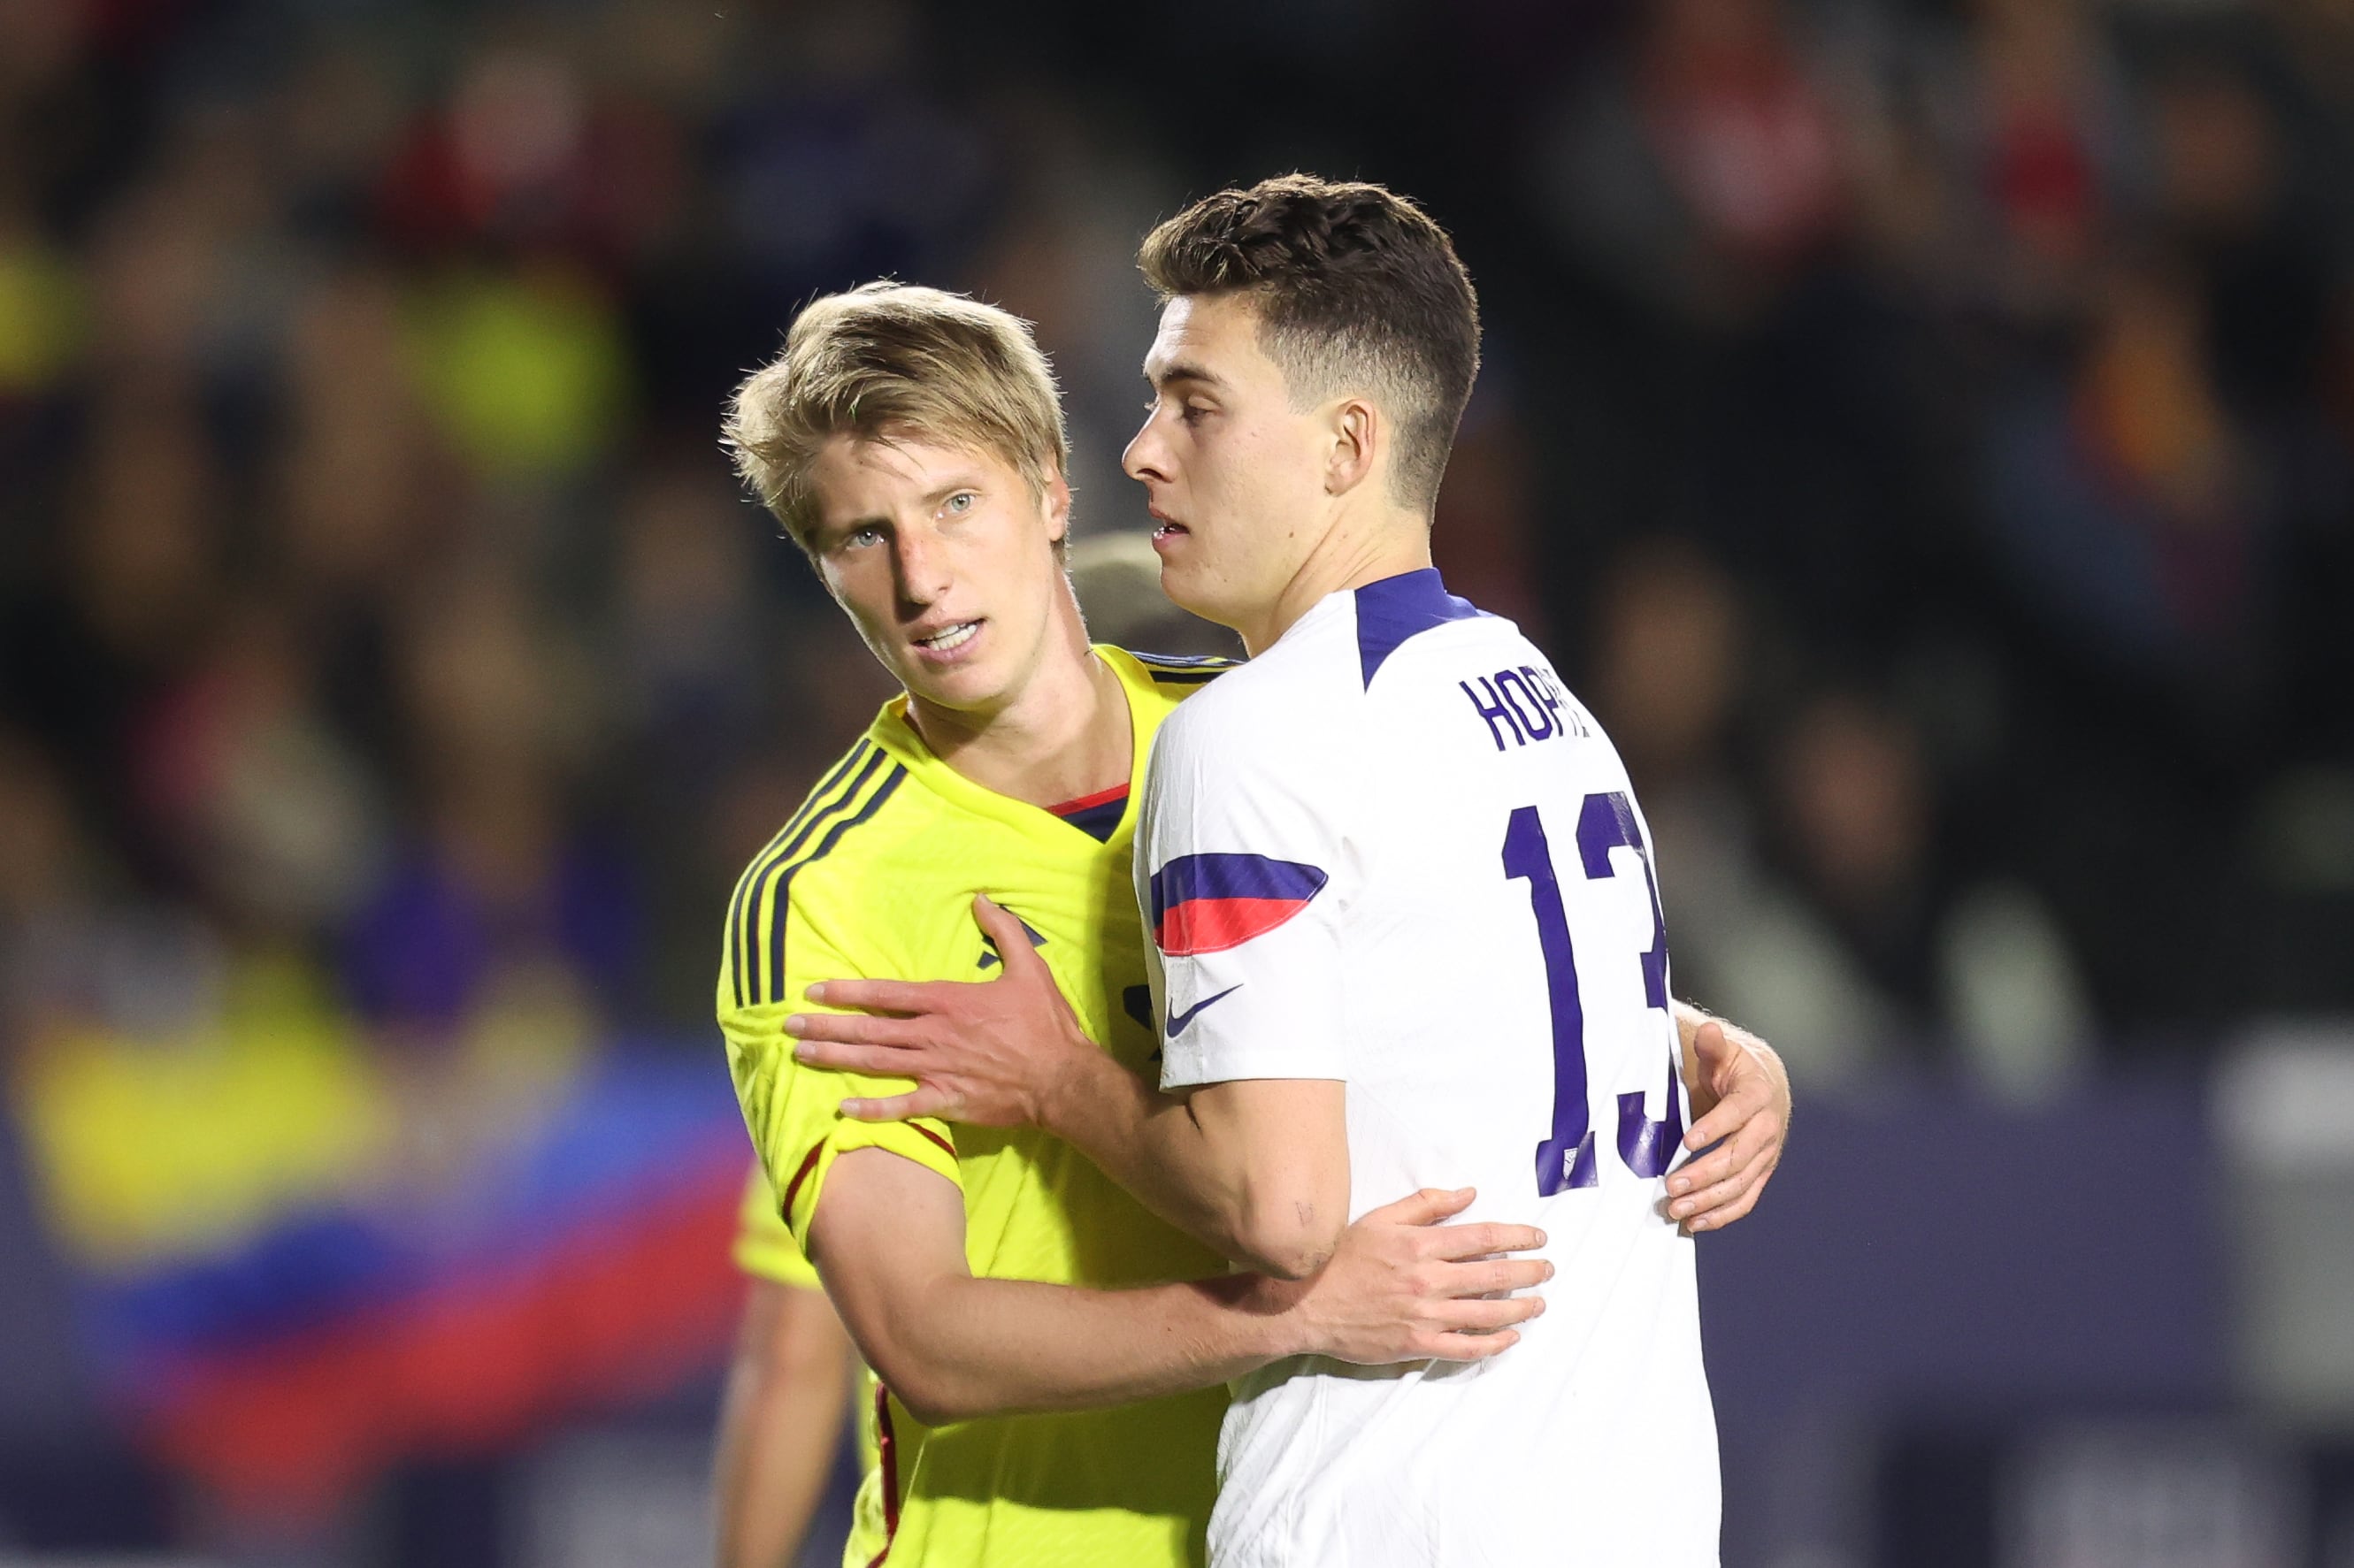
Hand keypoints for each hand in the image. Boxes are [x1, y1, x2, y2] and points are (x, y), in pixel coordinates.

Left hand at [784, 894, 1096, 1126]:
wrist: (1063, 1078)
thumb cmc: (1045, 1022)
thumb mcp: (1028, 966)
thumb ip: (1002, 931)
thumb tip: (981, 898)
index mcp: (947, 1001)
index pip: (886, 994)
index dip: (846, 991)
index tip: (814, 990)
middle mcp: (933, 1035)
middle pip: (869, 1029)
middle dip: (826, 1026)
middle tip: (789, 1025)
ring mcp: (936, 1070)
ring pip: (875, 1063)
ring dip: (836, 1058)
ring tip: (801, 1055)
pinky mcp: (947, 1102)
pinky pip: (902, 1107)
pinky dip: (871, 1109)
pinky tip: (843, 1108)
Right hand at [1262, 1187, 1550, 1364]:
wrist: (1306, 1305)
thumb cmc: (1341, 1259)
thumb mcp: (1379, 1219)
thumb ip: (1425, 1204)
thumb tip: (1468, 1194)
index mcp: (1420, 1245)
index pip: (1483, 1237)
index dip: (1518, 1237)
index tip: (1538, 1239)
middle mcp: (1428, 1280)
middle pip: (1494, 1275)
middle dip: (1529, 1272)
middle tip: (1548, 1270)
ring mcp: (1425, 1315)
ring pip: (1487, 1313)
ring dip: (1520, 1308)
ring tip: (1538, 1304)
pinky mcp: (1418, 1344)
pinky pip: (1466, 1347)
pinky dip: (1493, 1344)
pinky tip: (1510, 1338)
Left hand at [1667, 1020, 1788, 1232]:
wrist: (1764, 1086)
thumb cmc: (1734, 1068)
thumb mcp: (1723, 1052)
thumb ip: (1712, 1045)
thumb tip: (1709, 1031)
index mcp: (1757, 1094)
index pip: (1737, 1113)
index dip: (1715, 1127)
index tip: (1688, 1142)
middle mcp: (1767, 1127)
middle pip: (1738, 1156)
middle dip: (1704, 1174)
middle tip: (1671, 1186)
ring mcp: (1766, 1154)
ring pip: (1741, 1183)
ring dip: (1710, 1201)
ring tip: (1677, 1209)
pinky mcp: (1760, 1172)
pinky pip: (1746, 1199)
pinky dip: (1723, 1214)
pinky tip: (1696, 1223)